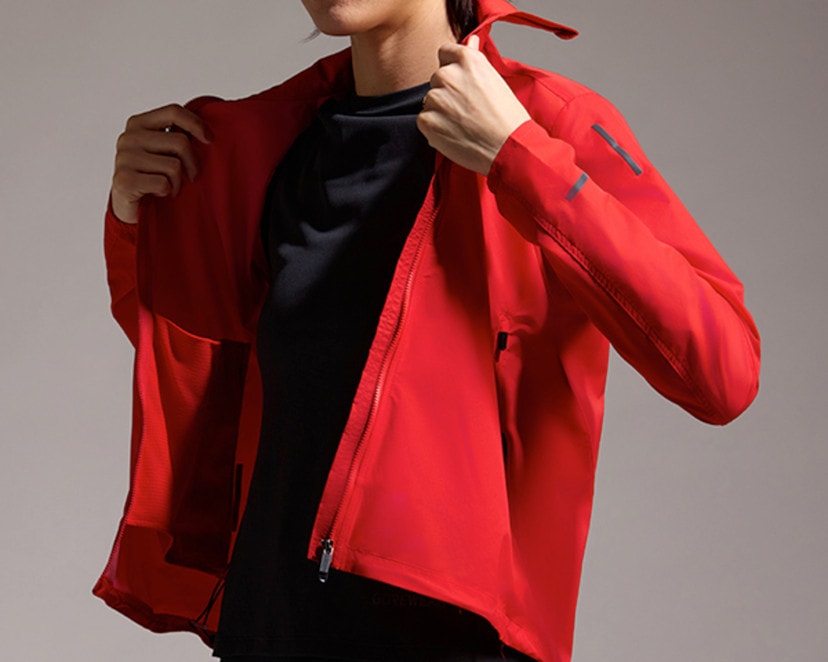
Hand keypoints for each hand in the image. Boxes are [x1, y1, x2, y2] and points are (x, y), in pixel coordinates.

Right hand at [110, 104, 213, 223]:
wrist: (128, 205)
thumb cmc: (151, 175)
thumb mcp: (162, 151)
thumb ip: (175, 137)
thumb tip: (206, 133)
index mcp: (138, 123)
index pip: (173, 112)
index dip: (196, 124)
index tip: (209, 139)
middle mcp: (129, 137)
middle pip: (180, 142)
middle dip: (192, 164)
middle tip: (191, 177)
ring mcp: (124, 158)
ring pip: (174, 166)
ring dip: (178, 182)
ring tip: (170, 186)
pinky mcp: (124, 180)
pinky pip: (163, 183)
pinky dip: (168, 191)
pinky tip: (159, 193)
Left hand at [417, 35, 530, 175]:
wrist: (507, 148)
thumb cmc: (507, 118)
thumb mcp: (496, 80)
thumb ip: (476, 60)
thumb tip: (470, 42)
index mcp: (467, 60)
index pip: (445, 52)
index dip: (452, 67)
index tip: (460, 81)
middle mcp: (448, 75)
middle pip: (437, 79)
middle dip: (447, 92)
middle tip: (466, 108)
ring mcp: (436, 98)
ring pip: (430, 101)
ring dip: (440, 111)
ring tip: (463, 123)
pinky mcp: (427, 120)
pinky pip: (424, 119)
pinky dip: (435, 127)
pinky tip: (454, 133)